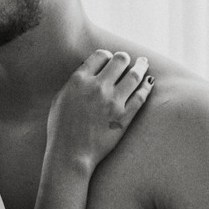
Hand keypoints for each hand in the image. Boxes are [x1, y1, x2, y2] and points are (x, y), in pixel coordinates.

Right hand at [47, 50, 152, 170]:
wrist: (70, 153)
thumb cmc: (60, 128)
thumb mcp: (59, 99)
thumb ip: (73, 82)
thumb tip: (86, 70)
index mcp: (79, 80)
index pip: (100, 56)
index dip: (107, 56)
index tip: (109, 59)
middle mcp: (98, 87)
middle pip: (120, 61)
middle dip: (124, 59)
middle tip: (126, 61)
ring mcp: (113, 101)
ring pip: (134, 75)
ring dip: (141, 66)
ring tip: (143, 63)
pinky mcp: (125, 116)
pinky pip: (141, 96)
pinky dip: (146, 86)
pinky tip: (149, 82)